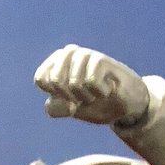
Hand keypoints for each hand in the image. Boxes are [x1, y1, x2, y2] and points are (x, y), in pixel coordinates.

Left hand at [34, 44, 149, 126]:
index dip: (55, 95)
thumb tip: (59, 101)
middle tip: (83, 96)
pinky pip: (91, 82)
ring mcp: (85, 54)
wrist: (123, 106)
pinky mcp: (101, 59)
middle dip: (70, 96)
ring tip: (96, 92)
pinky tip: (107, 88)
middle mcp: (68, 54)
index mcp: (54, 64)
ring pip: (74, 82)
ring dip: (86, 96)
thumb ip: (55, 108)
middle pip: (55, 80)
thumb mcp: (69, 110)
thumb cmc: (94, 104)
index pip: (41, 79)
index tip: (68, 97)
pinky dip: (99, 92)